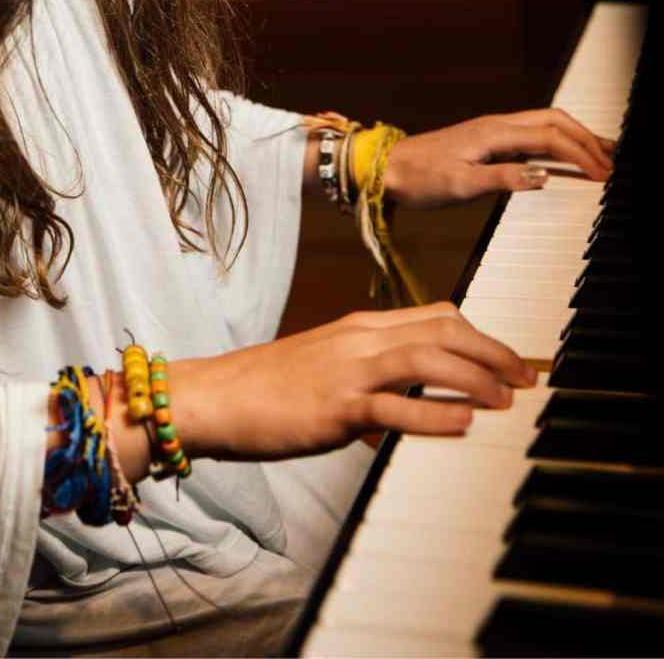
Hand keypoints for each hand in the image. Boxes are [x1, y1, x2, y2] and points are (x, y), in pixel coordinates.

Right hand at [168, 302, 536, 463]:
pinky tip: (463, 423)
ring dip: (477, 376)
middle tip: (526, 378)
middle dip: (494, 352)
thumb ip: (365, 376)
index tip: (507, 359)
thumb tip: (402, 404)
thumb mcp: (322, 368)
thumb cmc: (263, 387)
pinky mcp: (334, 405)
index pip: (435, 316)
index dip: (481, 335)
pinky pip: (395, 405)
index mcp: (357, 328)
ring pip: (428, 358)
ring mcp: (346, 370)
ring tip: (507, 400)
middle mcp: (358, 340)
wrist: (212, 396)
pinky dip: (436, 412)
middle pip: (443, 329)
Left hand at [383, 109, 614, 207]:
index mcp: (494, 133)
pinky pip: (528, 134)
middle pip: (555, 121)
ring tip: (597, 153)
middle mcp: (495, 126)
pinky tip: (559, 157)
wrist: (386, 169)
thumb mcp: (460, 184)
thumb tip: (542, 177)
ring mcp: (489, 131)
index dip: (580, 154)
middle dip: (586, 137)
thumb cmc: (418, 178)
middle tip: (611, 159)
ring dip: (573, 136)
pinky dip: (553, 142)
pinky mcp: (483, 140)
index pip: (551, 138)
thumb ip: (503, 179)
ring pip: (543, 124)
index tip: (603, 174)